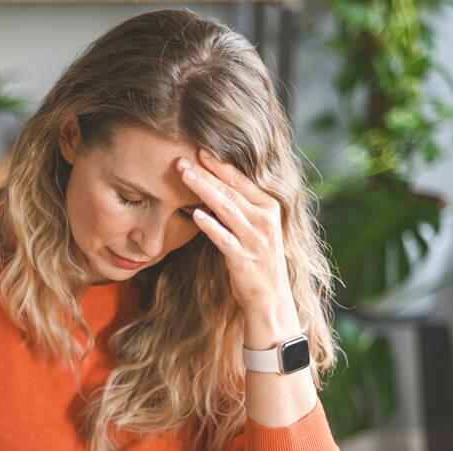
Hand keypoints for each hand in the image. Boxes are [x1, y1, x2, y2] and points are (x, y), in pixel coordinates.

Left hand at [176, 149, 293, 315]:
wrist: (270, 298)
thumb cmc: (258, 260)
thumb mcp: (254, 228)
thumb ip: (239, 208)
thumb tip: (210, 189)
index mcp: (269, 207)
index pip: (240, 180)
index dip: (219, 165)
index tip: (198, 151)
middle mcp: (264, 220)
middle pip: (230, 190)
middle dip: (205, 173)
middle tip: (181, 159)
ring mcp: (255, 239)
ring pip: (226, 208)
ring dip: (203, 190)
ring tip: (184, 176)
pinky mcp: (244, 259)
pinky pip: (224, 238)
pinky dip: (210, 225)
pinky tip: (195, 214)